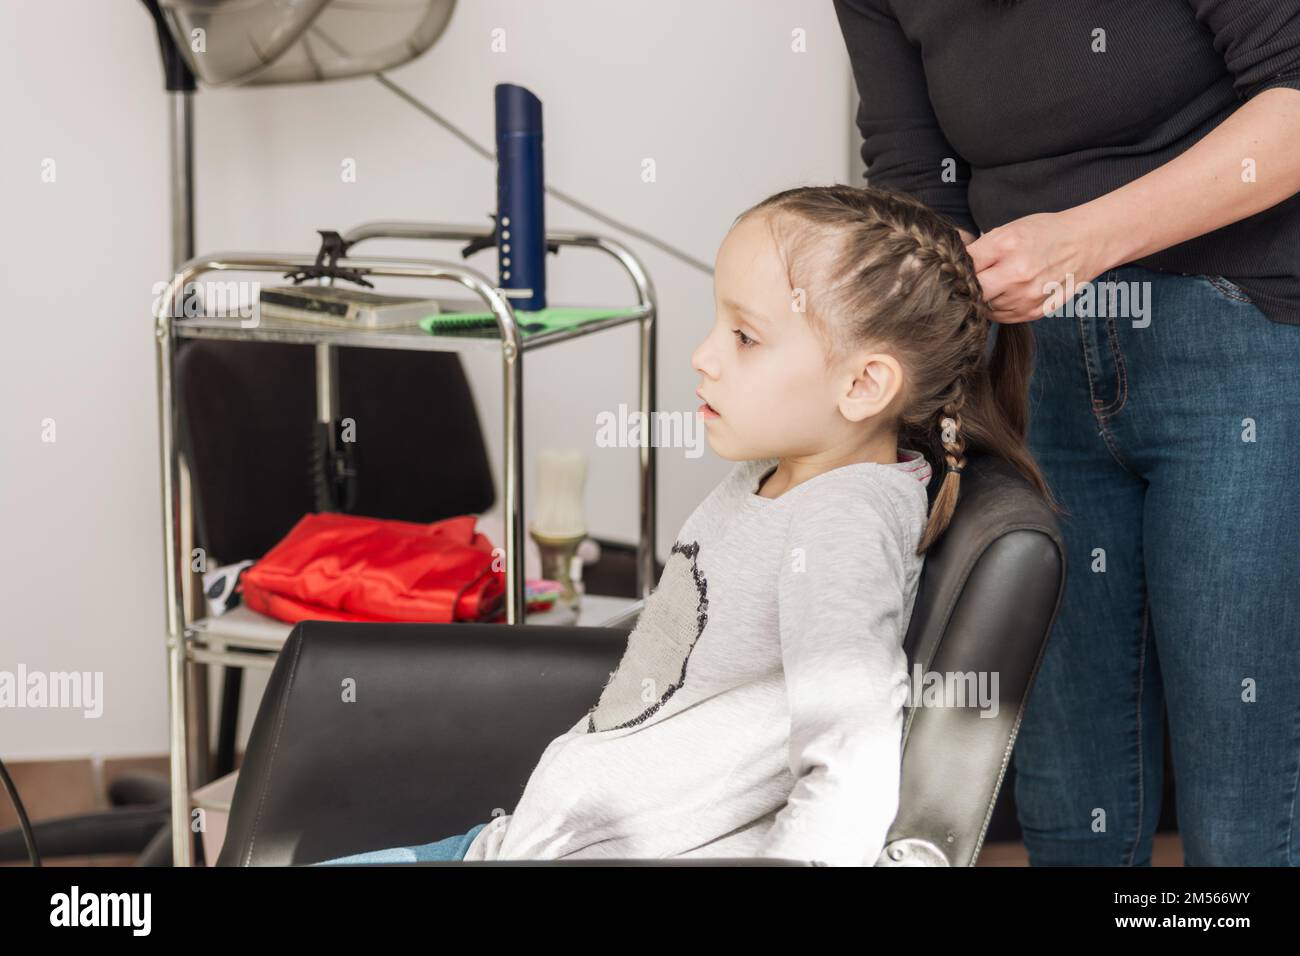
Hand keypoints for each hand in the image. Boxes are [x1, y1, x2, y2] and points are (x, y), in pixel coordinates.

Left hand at [963, 211, 1108, 323]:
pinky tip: (1006, 292)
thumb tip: (951, 265)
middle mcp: (1016, 274)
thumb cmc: (1044, 233)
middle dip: (966, 288)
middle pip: (971, 292)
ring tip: (995, 282)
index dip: (956, 268)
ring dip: (983, 298)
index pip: (964, 266)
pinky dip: (997, 308)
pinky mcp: (1034, 312)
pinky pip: (1001, 317)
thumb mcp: (1009, 229)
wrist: (1085, 243)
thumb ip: (979, 248)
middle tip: (969, 281)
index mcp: (1006, 246)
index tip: (954, 269)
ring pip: (984, 308)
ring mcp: (1026, 296)